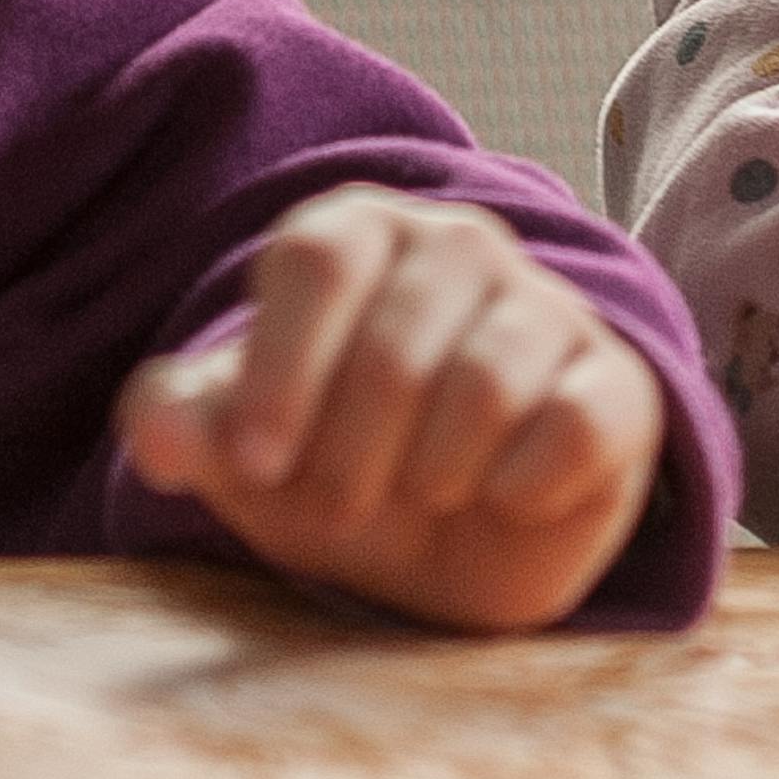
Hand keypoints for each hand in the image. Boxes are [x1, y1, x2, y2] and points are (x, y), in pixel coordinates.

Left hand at [116, 190, 672, 634]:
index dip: (281, 372)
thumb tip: (160, 433)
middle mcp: (457, 244)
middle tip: (338, 505)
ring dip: (434, 474)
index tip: (257, 466)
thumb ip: (186, 429)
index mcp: (355, 232)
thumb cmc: (334, 467)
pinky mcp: (618, 381)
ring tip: (422, 496)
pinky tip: (503, 497)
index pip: (318, 261)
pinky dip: (524, 486)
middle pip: (394, 344)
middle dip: (350, 455)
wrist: (452, 546)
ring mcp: (546, 306)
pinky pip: (576, 425)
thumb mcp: (245, 459)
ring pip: (486, 384)